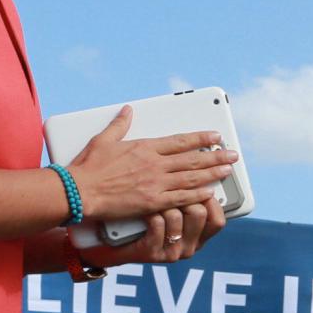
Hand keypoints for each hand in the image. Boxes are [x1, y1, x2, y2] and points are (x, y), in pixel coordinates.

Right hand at [67, 105, 238, 225]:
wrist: (79, 191)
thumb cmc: (88, 167)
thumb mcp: (104, 139)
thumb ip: (119, 124)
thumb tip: (128, 110)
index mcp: (144, 147)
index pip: (180, 141)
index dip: (201, 139)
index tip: (215, 137)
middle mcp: (154, 164)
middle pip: (192, 159)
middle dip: (215, 157)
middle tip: (232, 155)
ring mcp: (155, 184)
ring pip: (191, 178)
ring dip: (212, 173)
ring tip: (227, 170)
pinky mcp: (152, 202)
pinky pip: (180, 198)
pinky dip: (197, 195)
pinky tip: (210, 192)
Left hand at [79, 190, 226, 267]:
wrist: (111, 247)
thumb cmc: (143, 226)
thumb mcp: (170, 215)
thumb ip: (186, 198)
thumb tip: (200, 173)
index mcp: (197, 237)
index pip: (218, 220)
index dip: (214, 200)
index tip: (206, 182)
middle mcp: (188, 246)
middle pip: (201, 214)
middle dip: (188, 194)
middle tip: (182, 180)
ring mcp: (171, 250)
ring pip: (178, 215)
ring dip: (164, 203)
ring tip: (156, 197)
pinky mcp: (152, 252)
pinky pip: (157, 223)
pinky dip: (150, 212)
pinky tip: (145, 210)